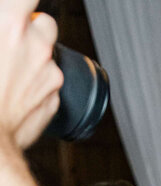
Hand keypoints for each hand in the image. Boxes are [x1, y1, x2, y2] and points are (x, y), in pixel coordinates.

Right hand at [0, 3, 62, 148]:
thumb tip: (3, 21)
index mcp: (9, 25)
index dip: (24, 0)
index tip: (21, 5)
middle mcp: (36, 47)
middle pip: (44, 22)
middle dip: (30, 28)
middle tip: (8, 39)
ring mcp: (49, 74)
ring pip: (47, 55)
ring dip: (32, 58)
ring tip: (6, 72)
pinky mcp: (55, 99)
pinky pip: (47, 83)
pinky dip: (34, 84)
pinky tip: (12, 94)